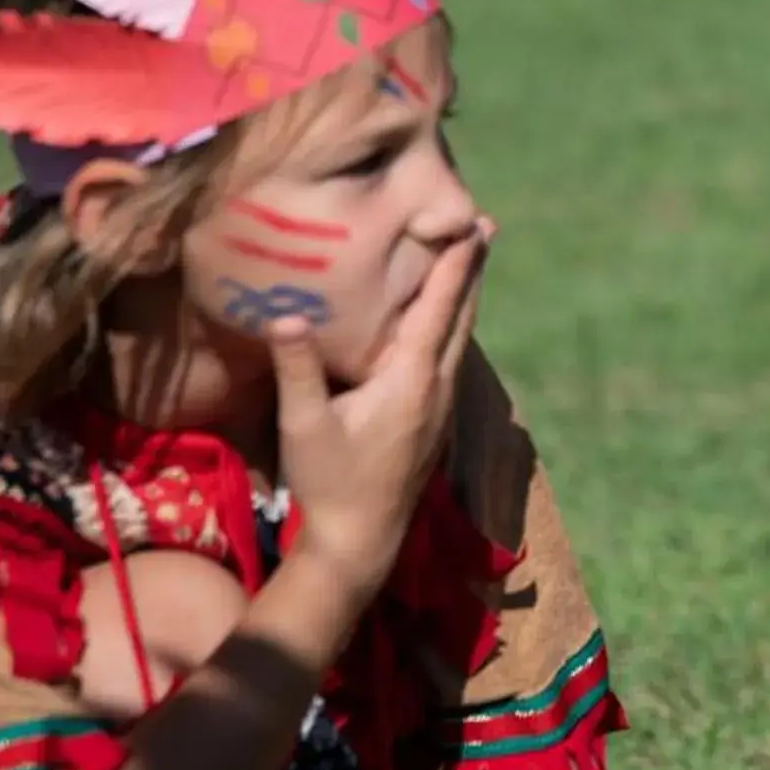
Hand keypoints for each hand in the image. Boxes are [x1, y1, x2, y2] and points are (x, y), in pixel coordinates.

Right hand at [269, 221, 488, 603]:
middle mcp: (436, 387)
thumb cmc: (330, 484)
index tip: (473, 225)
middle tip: (485, 226)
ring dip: (464, 297)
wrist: (360, 544)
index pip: (439, 309)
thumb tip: (284, 315)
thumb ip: (297, 370)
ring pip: (458, 339)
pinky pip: (448, 359)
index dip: (456, 265)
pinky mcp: (433, 421)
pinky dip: (451, 327)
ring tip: (469, 261)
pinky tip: (441, 323)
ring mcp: (440, 406)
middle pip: (461, 317)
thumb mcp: (305, 426)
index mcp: (411, 379)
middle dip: (472, 270)